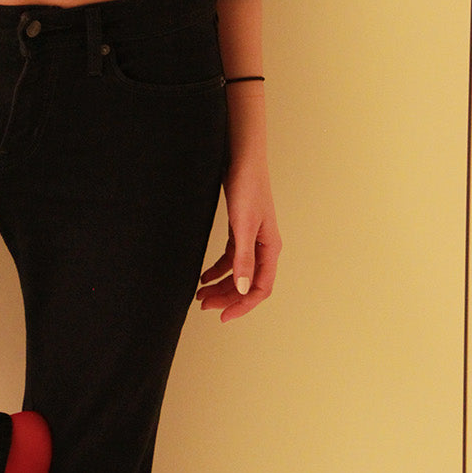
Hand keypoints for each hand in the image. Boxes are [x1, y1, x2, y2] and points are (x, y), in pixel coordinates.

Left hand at [197, 156, 280, 321]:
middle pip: (247, 283)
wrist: (241, 156)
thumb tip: (244, 290)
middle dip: (227, 297)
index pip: (260, 289)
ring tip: (201, 294)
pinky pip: (231, 257)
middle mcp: (263, 246)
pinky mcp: (240, 228)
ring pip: (238, 272)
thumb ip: (243, 258)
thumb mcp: (242, 225)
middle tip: (204, 305)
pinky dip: (218, 268)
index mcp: (270, 248)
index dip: (242, 306)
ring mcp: (252, 238)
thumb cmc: (247, 186)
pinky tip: (204, 275)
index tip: (222, 316)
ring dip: (221, 284)